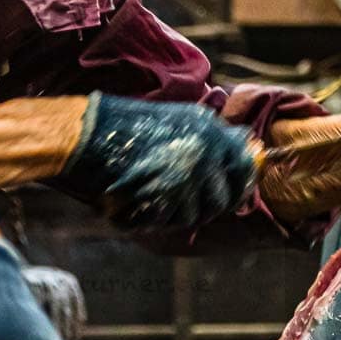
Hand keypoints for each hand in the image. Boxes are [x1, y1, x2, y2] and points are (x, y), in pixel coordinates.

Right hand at [51, 93, 256, 229]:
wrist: (93, 132)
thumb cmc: (134, 126)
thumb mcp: (182, 119)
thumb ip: (215, 135)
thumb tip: (247, 144)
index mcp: (211, 130)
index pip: (245, 166)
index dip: (241, 184)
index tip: (234, 193)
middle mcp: (204, 151)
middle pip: (224, 198)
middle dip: (209, 207)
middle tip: (189, 205)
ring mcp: (186, 174)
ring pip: (197, 214)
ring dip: (179, 213)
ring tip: (158, 200)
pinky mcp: (165, 194)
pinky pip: (172, 220)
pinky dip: (159, 218)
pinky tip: (145, 205)